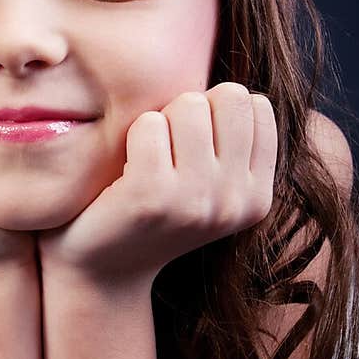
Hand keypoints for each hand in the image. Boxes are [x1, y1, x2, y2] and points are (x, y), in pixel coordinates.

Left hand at [36, 83, 277, 287]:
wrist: (101, 271)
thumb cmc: (153, 212)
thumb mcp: (209, 184)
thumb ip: (232, 140)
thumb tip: (238, 87)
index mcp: (257, 196)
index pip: (257, 105)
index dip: (217, 111)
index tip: (192, 146)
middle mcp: (236, 201)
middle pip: (230, 97)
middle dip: (193, 108)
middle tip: (167, 148)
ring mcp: (196, 200)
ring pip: (189, 104)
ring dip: (161, 121)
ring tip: (147, 160)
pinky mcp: (152, 197)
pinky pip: (149, 123)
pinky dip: (131, 136)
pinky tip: (126, 170)